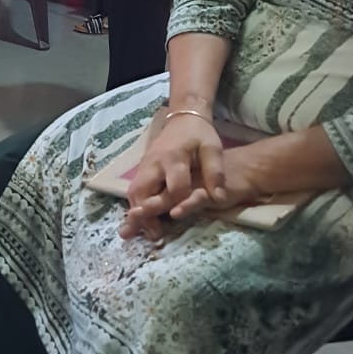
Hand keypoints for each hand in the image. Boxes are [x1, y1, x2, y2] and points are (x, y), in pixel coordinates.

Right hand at [120, 113, 223, 240]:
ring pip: (133, 192)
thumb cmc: (199, 135)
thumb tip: (219, 198)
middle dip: (145, 215)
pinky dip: (137, 206)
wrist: (182, 118)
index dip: (178, 204)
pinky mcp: (142, 168)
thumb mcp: (212, 149)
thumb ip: (215, 172)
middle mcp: (154, 163)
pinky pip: (134, 190)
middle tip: (154, 235)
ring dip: (137, 213)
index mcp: (173, 157)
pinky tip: (142, 222)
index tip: (179, 218)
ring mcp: (144, 165)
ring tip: (145, 233)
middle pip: (142, 191)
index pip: (174, 187)